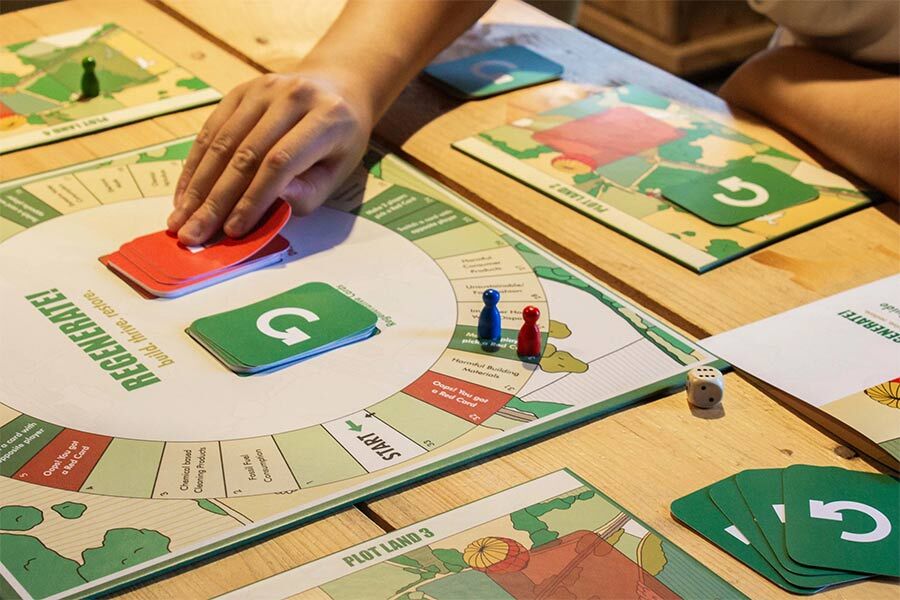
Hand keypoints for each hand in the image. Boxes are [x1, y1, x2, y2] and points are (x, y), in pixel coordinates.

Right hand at [167, 71, 372, 244]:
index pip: (280, 162)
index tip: (234, 230)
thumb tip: (271, 203)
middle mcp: (292, 96)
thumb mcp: (338, 171)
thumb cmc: (339, 141)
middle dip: (216, 200)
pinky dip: (196, 165)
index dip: (254, 198)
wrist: (336, 88)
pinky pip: (211, 130)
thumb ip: (308, 192)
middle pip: (246, 153)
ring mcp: (262, 89)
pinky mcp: (240, 91)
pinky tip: (185, 193)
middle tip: (194, 233)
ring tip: (181, 219)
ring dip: (198, 186)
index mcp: (326, 117)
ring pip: (222, 142)